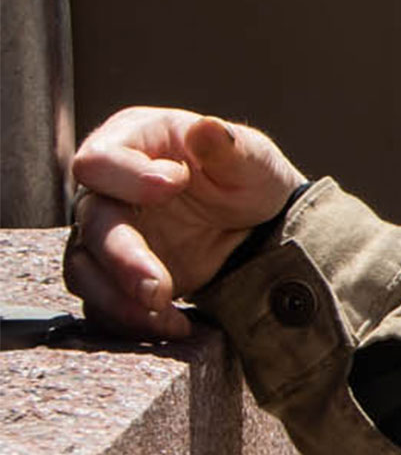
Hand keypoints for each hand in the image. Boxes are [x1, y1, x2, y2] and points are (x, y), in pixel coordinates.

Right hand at [64, 108, 307, 341]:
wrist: (261, 225)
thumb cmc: (248, 177)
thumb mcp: (251, 158)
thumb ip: (229, 147)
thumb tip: (207, 128)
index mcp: (131, 146)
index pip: (99, 160)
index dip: (127, 176)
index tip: (173, 185)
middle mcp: (107, 191)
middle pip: (92, 223)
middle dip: (122, 258)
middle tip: (157, 287)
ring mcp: (108, 236)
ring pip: (85, 269)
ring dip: (119, 299)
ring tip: (165, 314)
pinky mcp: (118, 277)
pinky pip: (105, 303)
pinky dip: (132, 320)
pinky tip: (174, 327)